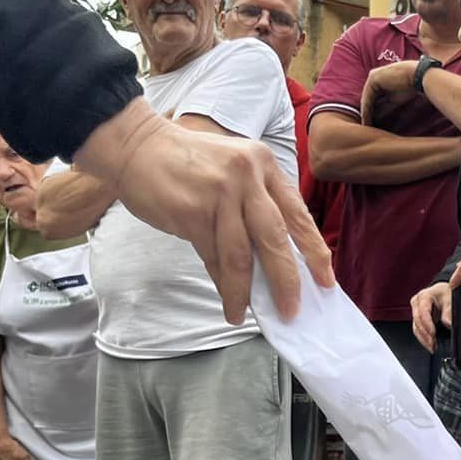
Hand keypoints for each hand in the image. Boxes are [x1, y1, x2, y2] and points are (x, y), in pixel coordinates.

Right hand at [73, 98, 333, 323]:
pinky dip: (222, 284)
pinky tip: (228, 301)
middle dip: (288, 279)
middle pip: (277, 237)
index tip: (326, 280)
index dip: (314, 250)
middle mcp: (247, 176)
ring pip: (242, 255)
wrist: (135, 145)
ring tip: (247, 314)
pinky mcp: (192, 211)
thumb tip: (274, 260)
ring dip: (247, 292)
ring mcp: (220, 193)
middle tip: (294, 310)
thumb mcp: (233, 169)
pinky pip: (213, 257)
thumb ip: (256, 204)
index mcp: (264, 164)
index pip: (297, 214)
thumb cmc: (186, 163)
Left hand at [360, 62, 416, 126]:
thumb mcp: (396, 100)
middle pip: (369, 98)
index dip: (374, 111)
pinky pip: (367, 97)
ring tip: (366, 125)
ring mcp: (373, 77)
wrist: (418, 75)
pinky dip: (366, 109)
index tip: (373, 123)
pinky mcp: (373, 79)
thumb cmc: (412, 87)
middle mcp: (376, 77)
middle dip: (368, 112)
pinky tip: (366, 120)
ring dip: (366, 113)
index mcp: (381, 80)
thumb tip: (379, 118)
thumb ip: (387, 107)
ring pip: (367, 99)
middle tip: (368, 126)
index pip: (375, 98)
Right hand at [411, 282, 453, 351]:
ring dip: (424, 339)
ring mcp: (415, 311)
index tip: (433, 333)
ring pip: (416, 328)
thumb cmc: (446, 293)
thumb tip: (448, 324)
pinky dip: (424, 338)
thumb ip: (449, 311)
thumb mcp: (450, 298)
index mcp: (424, 296)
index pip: (423, 312)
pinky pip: (418, 330)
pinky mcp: (417, 318)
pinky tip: (430, 345)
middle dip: (425, 335)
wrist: (443, 292)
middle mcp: (417, 303)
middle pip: (417, 322)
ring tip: (432, 347)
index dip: (427, 324)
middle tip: (433, 344)